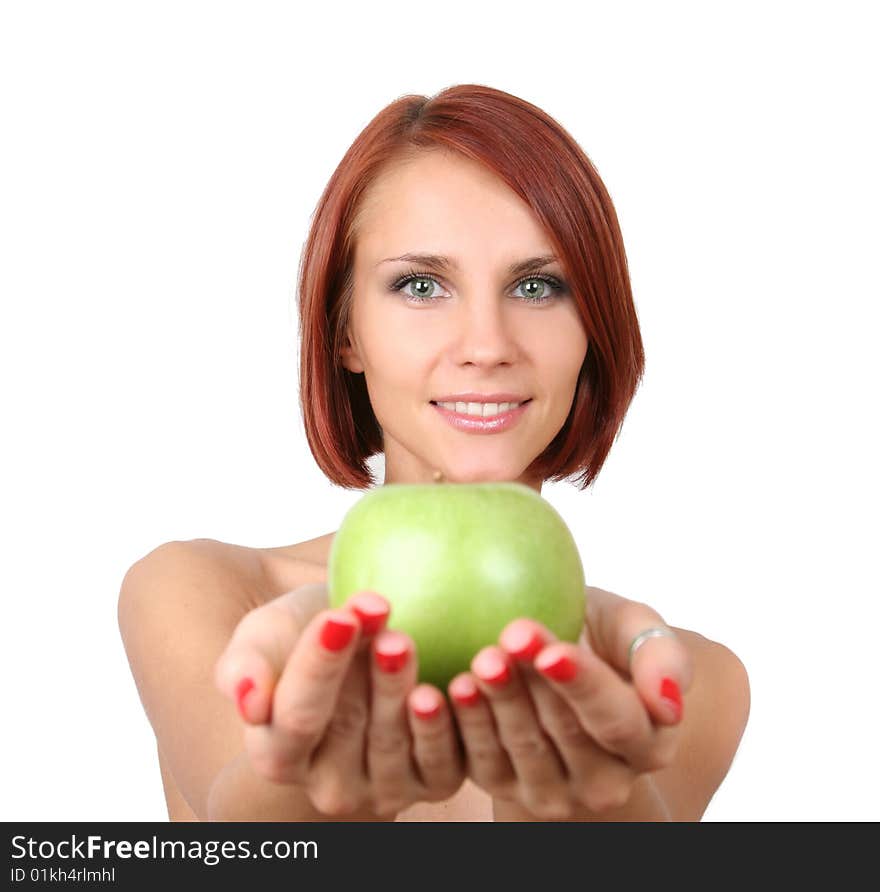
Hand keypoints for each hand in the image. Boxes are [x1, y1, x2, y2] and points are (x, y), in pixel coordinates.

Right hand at [215, 584, 464, 816]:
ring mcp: (381, 790)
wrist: (356, 640)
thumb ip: (244, 665)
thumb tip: (248, 700)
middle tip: (381, 614)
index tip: (341, 617)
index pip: (298, 715)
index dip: (319, 667)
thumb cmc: (302, 633)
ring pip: (394, 743)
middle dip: (367, 670)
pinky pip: (442, 761)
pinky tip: (456, 682)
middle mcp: (327, 784)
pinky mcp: (431, 782)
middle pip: (349, 728)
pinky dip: (449, 723)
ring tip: (404, 639)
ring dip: (401, 689)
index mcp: (278, 753)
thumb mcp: (263, 636)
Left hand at [446, 585, 693, 818]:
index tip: (553, 651)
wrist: (559, 669)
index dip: (583, 685)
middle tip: (509, 638)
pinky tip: (455, 687)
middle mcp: (606, 779)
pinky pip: (484, 760)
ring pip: (524, 746)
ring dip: (499, 702)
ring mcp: (555, 791)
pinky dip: (468, 724)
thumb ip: (660, 654)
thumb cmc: (601, 639)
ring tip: (481, 658)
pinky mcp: (507, 787)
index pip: (617, 718)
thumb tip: (666, 701)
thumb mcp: (635, 630)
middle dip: (534, 683)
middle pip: (566, 731)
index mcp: (648, 742)